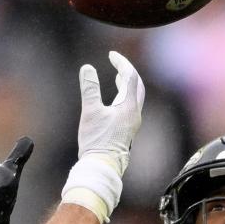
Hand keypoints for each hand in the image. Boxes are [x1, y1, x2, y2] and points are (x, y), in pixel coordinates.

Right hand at [61, 51, 145, 223]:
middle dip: (128, 73)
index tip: (111, 55)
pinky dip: (124, 98)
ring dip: (126, 86)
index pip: (130, 77)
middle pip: (137, 87)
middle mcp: (134, 114)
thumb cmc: (97, 142)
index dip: (122, 63)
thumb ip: (89, 89)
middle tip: (117, 64)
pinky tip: (113, 102)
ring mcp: (132, 124)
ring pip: (134, 98)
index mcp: (128, 107)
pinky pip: (129, 108)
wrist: (102, 167)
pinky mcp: (127, 132)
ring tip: (117, 78)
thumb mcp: (90, 112)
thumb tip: (87, 68)